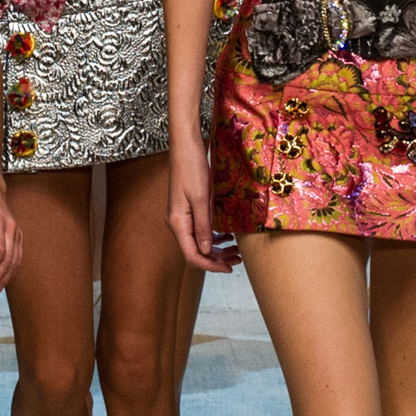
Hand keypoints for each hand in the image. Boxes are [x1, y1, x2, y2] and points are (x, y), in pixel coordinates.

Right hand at [169, 135, 234, 271]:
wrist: (186, 147)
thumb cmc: (192, 169)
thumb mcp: (200, 198)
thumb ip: (203, 226)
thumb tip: (206, 251)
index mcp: (178, 223)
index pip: (192, 255)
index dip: (210, 265)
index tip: (229, 268)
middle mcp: (178, 223)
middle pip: (196, 251)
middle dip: (216, 259)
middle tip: (237, 260)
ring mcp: (182, 216)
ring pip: (199, 241)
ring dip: (217, 249)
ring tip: (236, 250)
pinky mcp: (188, 209)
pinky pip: (200, 229)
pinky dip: (213, 236)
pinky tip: (227, 235)